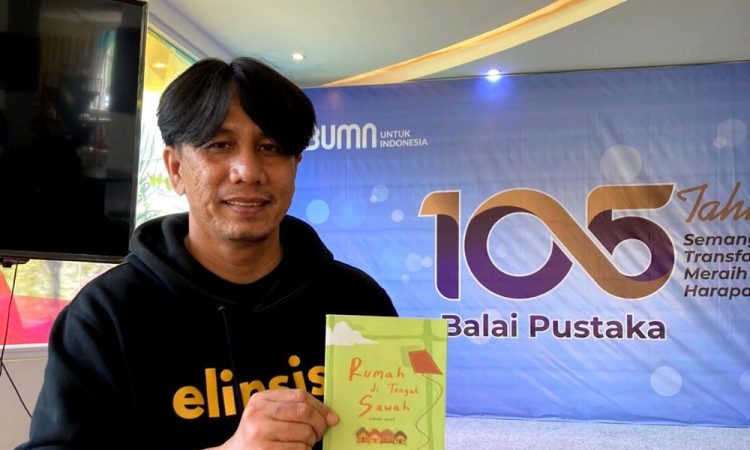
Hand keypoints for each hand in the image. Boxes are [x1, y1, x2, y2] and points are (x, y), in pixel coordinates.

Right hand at [210, 389, 338, 449]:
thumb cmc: (260, 432)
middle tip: (320, 432)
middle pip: (303, 412)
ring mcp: (259, 433)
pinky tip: (298, 449)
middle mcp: (258, 413)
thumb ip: (295, 407)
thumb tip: (332, 417)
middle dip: (319, 424)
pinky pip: (298, 449)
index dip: (320, 407)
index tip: (331, 418)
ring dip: (311, 440)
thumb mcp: (270, 412)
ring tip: (305, 442)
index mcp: (261, 399)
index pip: (300, 396)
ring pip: (304, 433)